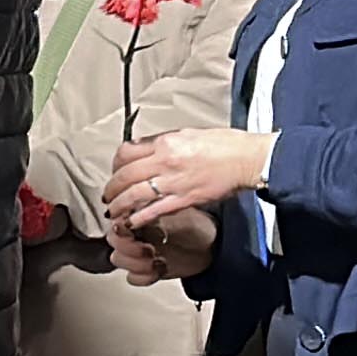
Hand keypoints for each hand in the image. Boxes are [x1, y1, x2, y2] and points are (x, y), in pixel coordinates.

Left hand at [104, 128, 273, 230]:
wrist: (248, 158)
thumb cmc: (226, 145)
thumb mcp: (189, 133)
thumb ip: (165, 142)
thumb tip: (147, 148)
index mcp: (166, 143)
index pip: (126, 152)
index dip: (115, 163)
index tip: (115, 169)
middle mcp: (165, 161)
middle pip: (125, 175)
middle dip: (112, 186)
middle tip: (108, 193)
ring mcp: (174, 182)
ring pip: (134, 194)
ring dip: (119, 204)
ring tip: (113, 210)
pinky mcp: (185, 199)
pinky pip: (154, 210)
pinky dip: (139, 217)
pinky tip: (131, 222)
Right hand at [109, 205, 217, 285]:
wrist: (212, 246)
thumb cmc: (197, 227)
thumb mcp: (174, 214)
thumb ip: (150, 213)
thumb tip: (132, 210)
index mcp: (137, 216)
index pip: (114, 223)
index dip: (121, 230)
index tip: (132, 231)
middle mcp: (134, 234)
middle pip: (113, 243)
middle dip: (129, 248)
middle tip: (148, 249)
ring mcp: (138, 253)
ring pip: (118, 260)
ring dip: (137, 263)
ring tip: (156, 259)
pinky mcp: (145, 271)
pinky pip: (132, 278)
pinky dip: (144, 276)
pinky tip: (159, 269)